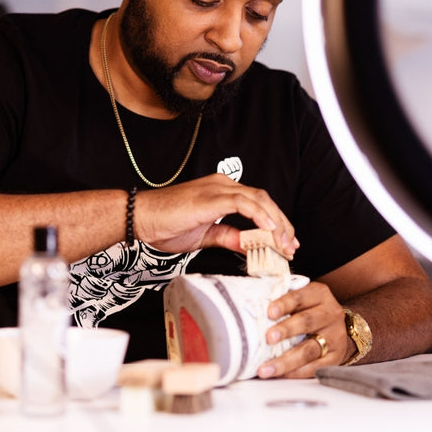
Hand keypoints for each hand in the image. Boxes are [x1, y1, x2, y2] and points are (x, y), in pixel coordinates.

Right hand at [133, 173, 297, 255]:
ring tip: (283, 243)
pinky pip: (244, 203)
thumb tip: (251, 246)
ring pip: (259, 200)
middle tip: (291, 246)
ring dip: (275, 223)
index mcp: (222, 192)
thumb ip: (229, 237)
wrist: (140, 218)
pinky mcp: (212, 197)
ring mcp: (218, 188)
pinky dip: (259, 216)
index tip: (285, 243)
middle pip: (264, 201)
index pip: (258, 204)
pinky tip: (268, 230)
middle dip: (282, 224)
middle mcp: (223, 185)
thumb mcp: (206, 236)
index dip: (275, 223)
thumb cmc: (166, 225)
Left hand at [256, 281, 349, 378]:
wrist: (335, 327)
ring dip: (286, 361)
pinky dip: (296, 373)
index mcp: (320, 295)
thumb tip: (250, 306)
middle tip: (268, 338)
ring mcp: (335, 337)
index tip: (269, 312)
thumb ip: (281, 299)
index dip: (284, 304)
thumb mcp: (300, 299)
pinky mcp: (335, 357)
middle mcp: (330, 314)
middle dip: (286, 330)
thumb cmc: (308, 310)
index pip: (300, 297)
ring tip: (265, 368)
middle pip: (307, 322)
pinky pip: (315, 367)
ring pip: (309, 350)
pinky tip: (280, 375)